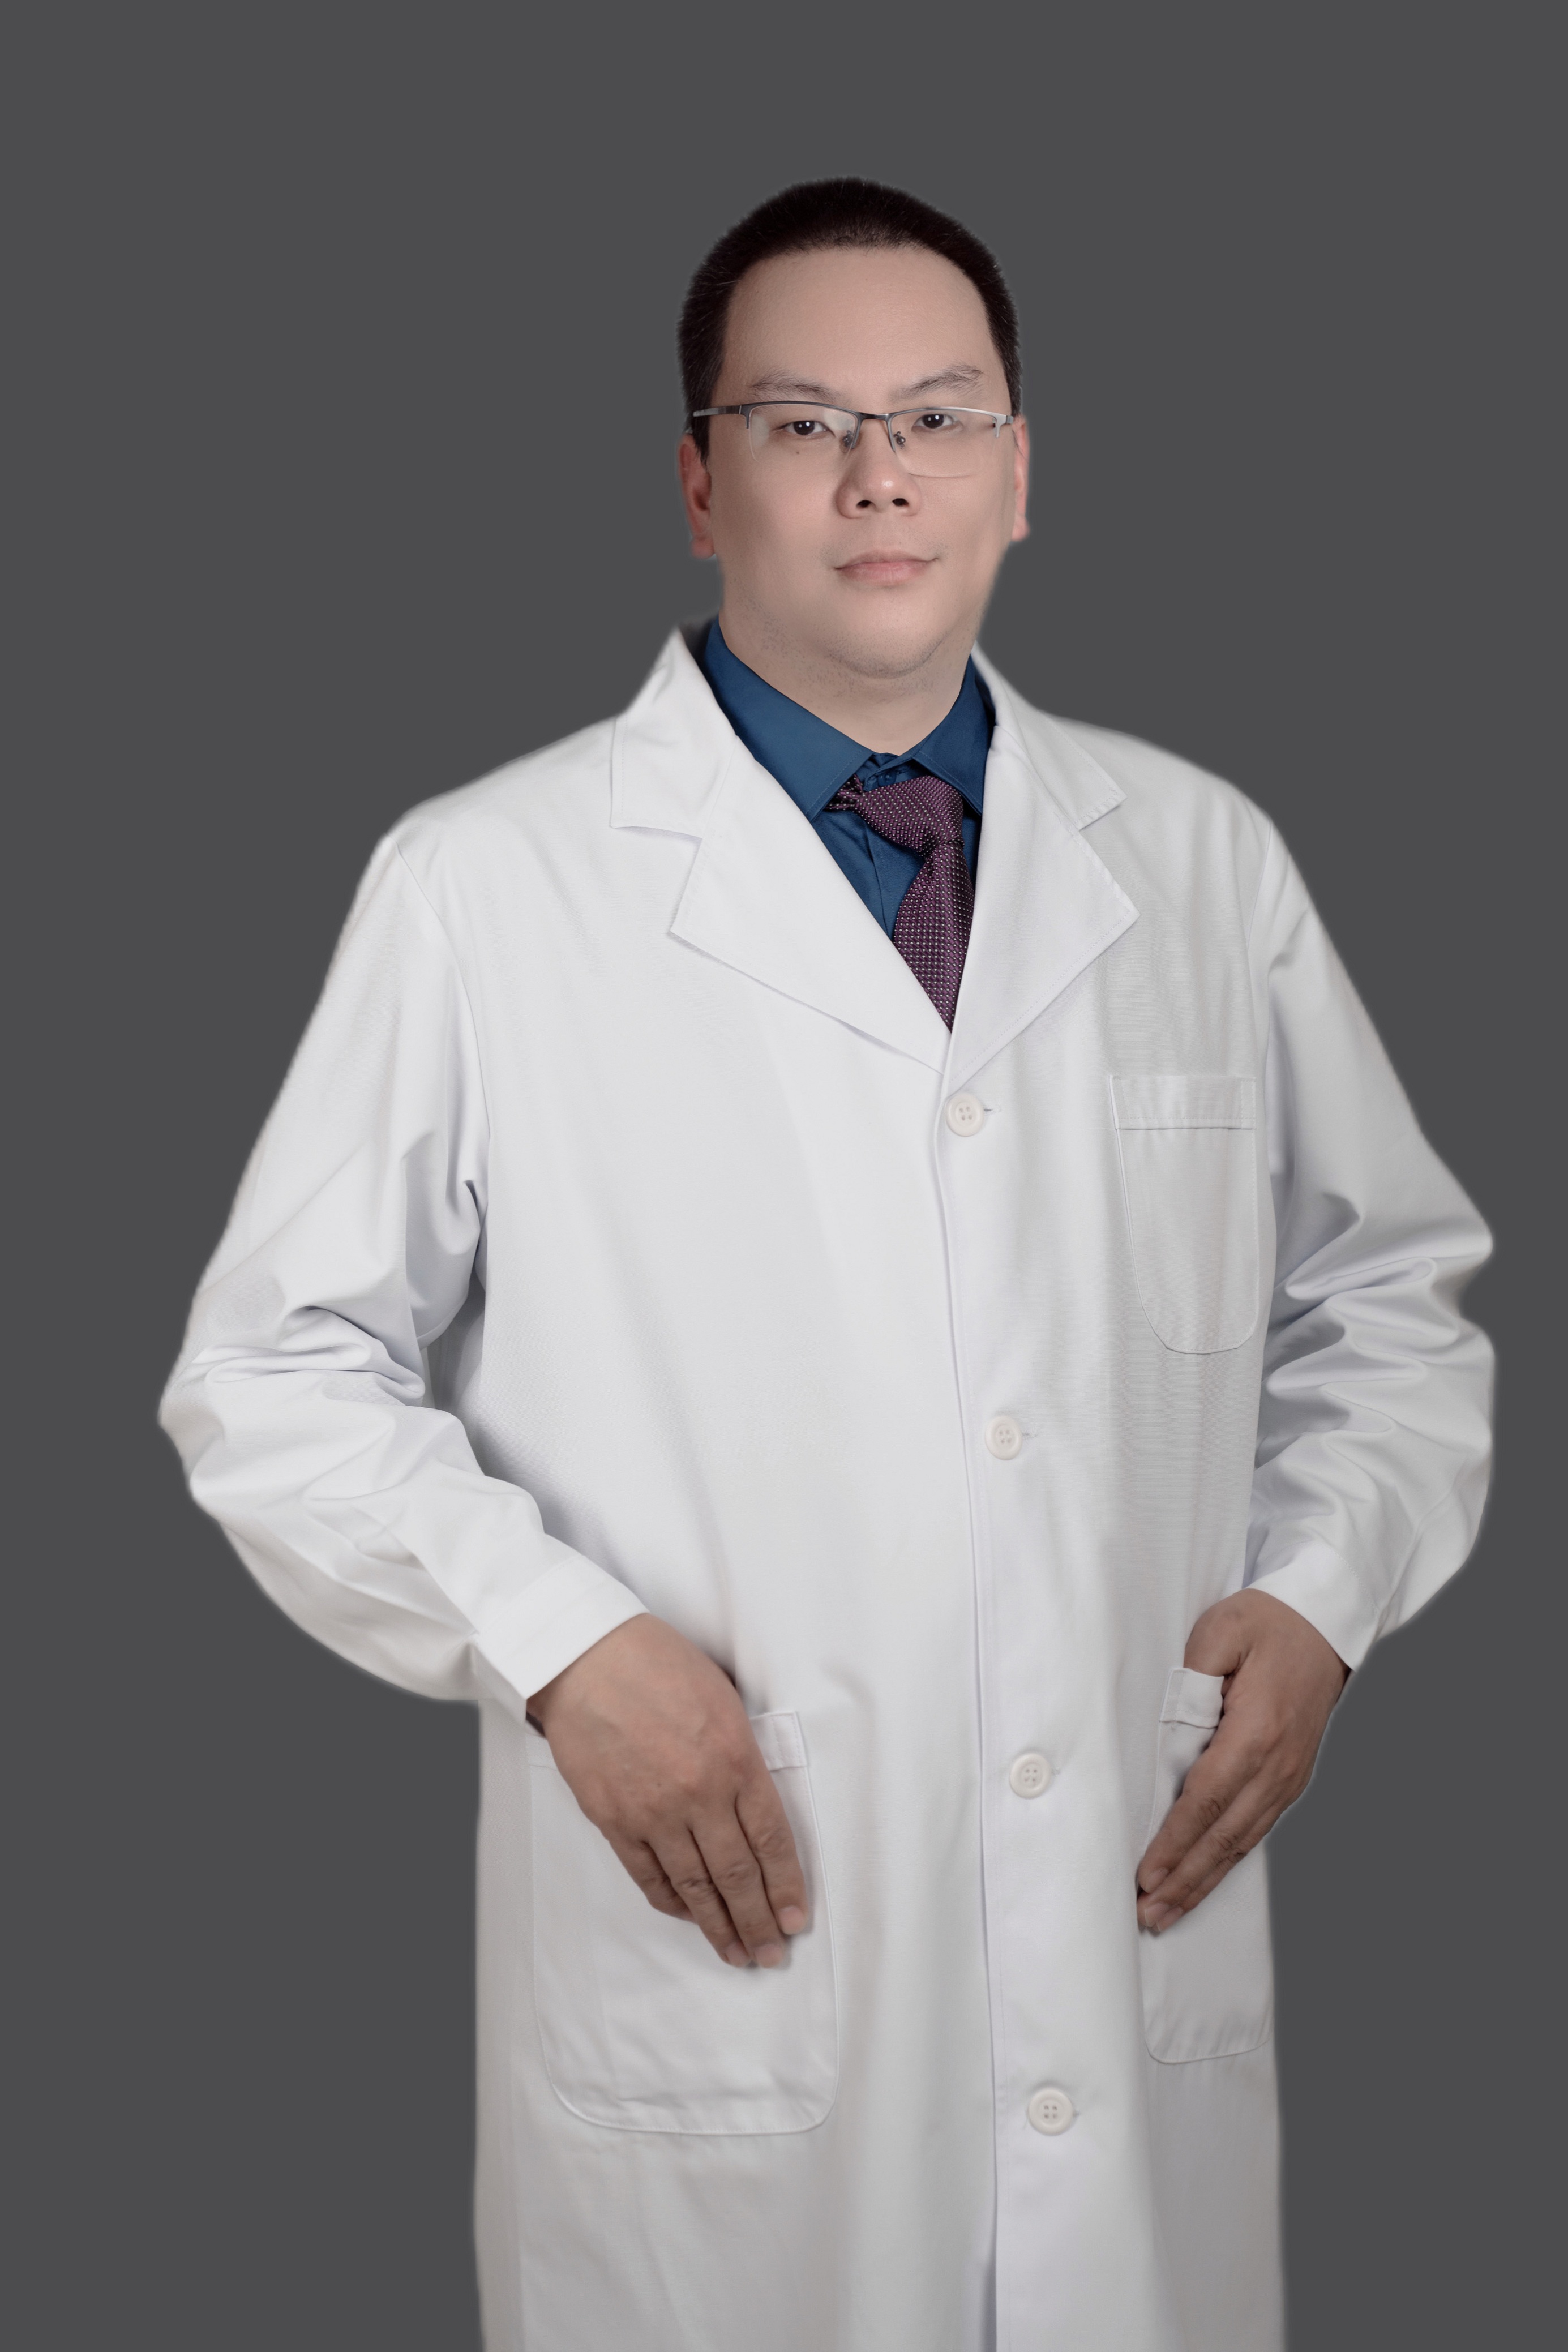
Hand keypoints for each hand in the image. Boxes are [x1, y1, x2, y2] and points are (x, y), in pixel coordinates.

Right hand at [529, 1615, 808, 1968]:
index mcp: (735, 1759)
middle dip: (759, 1921)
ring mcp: (653, 1812)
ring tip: (736, 1953)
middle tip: (772, 1953)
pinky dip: (671, 1901)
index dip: (787, 1886)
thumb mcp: (724, 1700)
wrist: (585, 1658)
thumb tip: (755, 1803)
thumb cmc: (657, 1665)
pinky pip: (649, 1875)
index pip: (772, 1840)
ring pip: (695, 1885)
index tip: (796, 1918)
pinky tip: (688, 1915)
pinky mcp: (614, 1820)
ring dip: (719, 1925)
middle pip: (737, 1874)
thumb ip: (743, 1757)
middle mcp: (698, 1794)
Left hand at [1136, 1589, 1348, 1931]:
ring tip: (1166, 1914)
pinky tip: (1204, 1880)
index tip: (1146, 1875)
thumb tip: (1171, 1727)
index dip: (1175, 1843)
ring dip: (1203, 1881)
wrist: (1326, 1624)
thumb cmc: (1269, 1622)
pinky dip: (1227, 1862)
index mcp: (1258, 1731)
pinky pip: (1255, 1831)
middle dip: (1184, 1882)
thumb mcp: (1221, 1630)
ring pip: (1241, 1843)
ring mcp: (1288, 1778)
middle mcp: (1278, 1766)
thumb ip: (1192, 1676)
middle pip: (1225, 1836)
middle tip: (1147, 1917)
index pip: (1207, 1800)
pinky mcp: (1290, 1780)